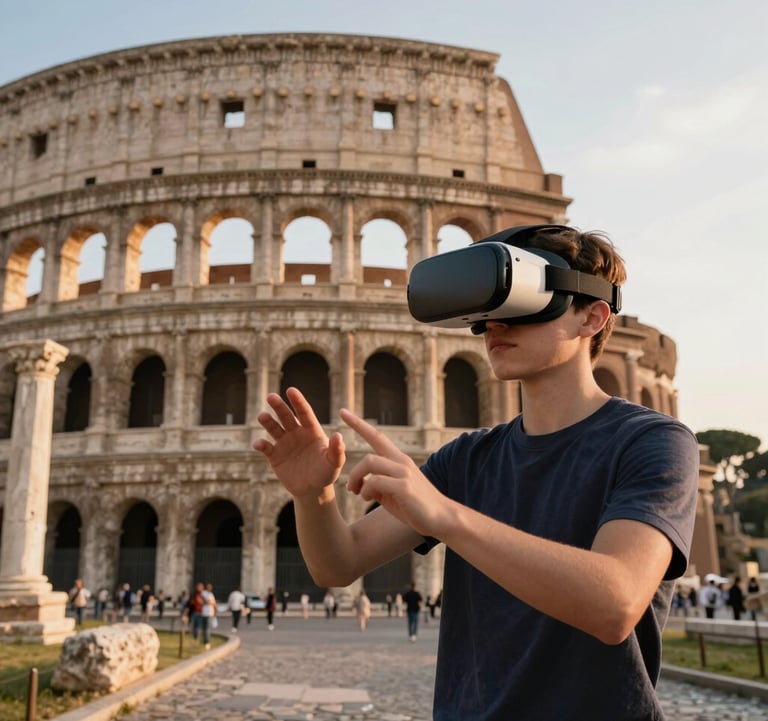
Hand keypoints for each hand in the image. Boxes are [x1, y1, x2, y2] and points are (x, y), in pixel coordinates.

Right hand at [253, 387, 344, 498]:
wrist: (313, 490)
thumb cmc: (326, 473)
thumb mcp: (334, 462)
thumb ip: (336, 450)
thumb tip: (338, 435)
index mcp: (311, 430)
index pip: (304, 412)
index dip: (298, 401)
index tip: (291, 390)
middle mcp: (296, 433)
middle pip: (286, 416)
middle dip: (279, 406)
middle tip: (271, 396)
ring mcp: (284, 443)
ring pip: (273, 428)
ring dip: (267, 422)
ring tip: (262, 416)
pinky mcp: (274, 456)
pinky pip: (266, 447)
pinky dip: (261, 444)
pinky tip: (259, 444)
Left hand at [340, 408, 451, 537]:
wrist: (440, 517)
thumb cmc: (414, 506)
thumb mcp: (391, 493)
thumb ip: (377, 484)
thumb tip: (362, 484)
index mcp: (398, 460)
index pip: (376, 436)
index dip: (358, 424)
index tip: (342, 412)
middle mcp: (401, 462)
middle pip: (368, 456)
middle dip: (354, 472)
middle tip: (350, 490)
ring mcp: (404, 473)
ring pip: (370, 464)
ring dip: (357, 480)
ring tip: (357, 494)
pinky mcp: (404, 486)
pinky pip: (375, 481)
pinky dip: (366, 490)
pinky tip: (367, 499)